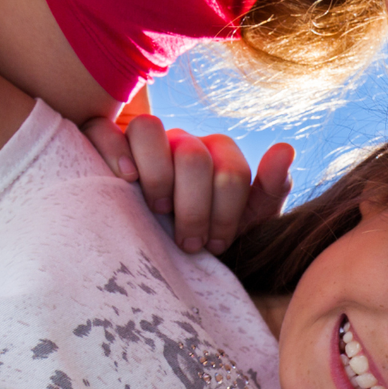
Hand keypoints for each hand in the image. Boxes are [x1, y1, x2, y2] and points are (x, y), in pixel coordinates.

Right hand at [83, 113, 293, 255]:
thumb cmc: (207, 238)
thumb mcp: (249, 221)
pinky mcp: (106, 145)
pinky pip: (102, 130)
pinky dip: (112, 149)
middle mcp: (183, 143)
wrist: (166, 258)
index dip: (226, 212)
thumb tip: (285, 148)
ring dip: (156, 176)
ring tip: (156, 209)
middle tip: (188, 241)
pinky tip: (125, 178)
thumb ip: (272, 188)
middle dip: (193, 207)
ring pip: (149, 130)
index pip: (230, 171)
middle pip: (192, 156)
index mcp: (219, 157)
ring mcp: (145, 144)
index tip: (217, 245)